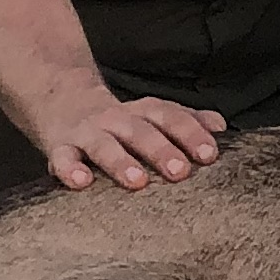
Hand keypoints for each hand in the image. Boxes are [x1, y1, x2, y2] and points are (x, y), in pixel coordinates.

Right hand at [45, 85, 226, 192]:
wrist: (60, 98)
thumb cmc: (118, 119)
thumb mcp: (151, 114)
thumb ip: (186, 120)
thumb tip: (220, 126)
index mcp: (143, 112)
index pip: (171, 117)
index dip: (191, 133)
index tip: (210, 153)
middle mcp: (116, 119)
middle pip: (140, 131)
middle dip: (161, 150)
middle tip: (181, 172)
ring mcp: (87, 132)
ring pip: (103, 145)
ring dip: (120, 162)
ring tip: (137, 181)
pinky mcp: (59, 146)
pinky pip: (62, 157)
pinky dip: (69, 169)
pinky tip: (80, 182)